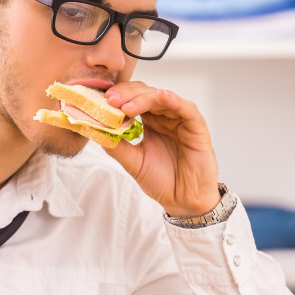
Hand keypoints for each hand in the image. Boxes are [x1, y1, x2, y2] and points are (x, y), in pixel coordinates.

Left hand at [104, 82, 219, 216]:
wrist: (183, 201)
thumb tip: (97, 131)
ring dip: (144, 98)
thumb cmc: (162, 181)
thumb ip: (118, 146)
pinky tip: (161, 96)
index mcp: (151, 123)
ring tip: (127, 106)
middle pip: (146, 94)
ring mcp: (182, 121)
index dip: (119, 97)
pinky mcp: (197, 128)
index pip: (135, 100)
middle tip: (111, 100)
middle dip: (127, 94)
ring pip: (163, 98)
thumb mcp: (134, 162)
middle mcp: (166, 118)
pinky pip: (187, 109)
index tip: (103, 100)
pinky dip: (174, 101)